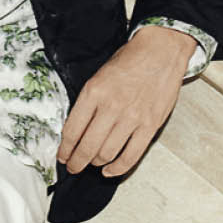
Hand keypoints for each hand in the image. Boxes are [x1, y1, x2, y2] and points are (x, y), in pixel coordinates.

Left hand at [57, 25, 195, 177]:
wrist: (160, 52)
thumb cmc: (129, 61)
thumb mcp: (98, 76)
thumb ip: (88, 101)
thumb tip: (77, 129)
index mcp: (94, 92)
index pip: (72, 129)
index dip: (65, 148)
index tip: (62, 156)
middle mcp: (111, 107)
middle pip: (88, 146)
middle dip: (76, 162)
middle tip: (72, 167)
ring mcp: (132, 118)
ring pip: (107, 153)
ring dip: (95, 164)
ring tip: (90, 165)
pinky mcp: (150, 126)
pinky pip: (131, 155)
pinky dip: (118, 168)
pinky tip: (109, 171)